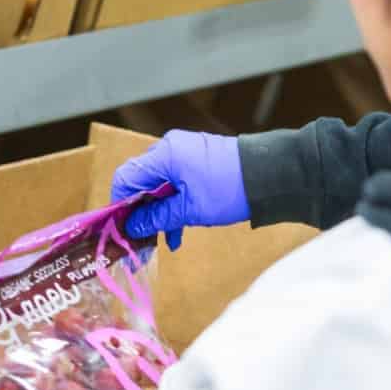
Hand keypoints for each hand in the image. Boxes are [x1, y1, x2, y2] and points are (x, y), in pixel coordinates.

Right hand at [111, 131, 248, 250]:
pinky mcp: (197, 161)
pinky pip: (175, 183)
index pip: (125, 177)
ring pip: (159, 185)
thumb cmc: (230, 189)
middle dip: (140, 212)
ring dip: (158, 212)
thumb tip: (133, 227)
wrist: (270, 175)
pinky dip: (173, 204)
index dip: (120, 204)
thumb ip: (156, 217)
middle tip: (140, 240)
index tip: (121, 228)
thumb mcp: (189, 210)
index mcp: (163, 155)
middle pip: (141, 181)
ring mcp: (184, 153)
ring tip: (161, 241)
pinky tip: (177, 233)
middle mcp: (170, 148)